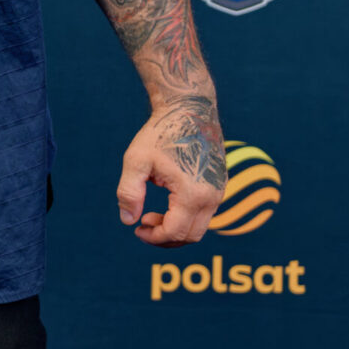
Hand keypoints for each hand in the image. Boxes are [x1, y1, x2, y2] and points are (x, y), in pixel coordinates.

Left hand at [116, 94, 225, 245]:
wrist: (190, 110)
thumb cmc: (160, 134)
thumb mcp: (136, 161)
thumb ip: (129, 192)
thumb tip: (128, 221)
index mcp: (192, 193)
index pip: (175, 232)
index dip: (153, 237)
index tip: (136, 228)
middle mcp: (213, 197)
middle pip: (191, 236)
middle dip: (165, 237)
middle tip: (143, 223)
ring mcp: (220, 192)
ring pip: (200, 227)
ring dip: (175, 228)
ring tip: (151, 213)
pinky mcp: (220, 186)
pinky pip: (205, 214)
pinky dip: (185, 217)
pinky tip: (166, 202)